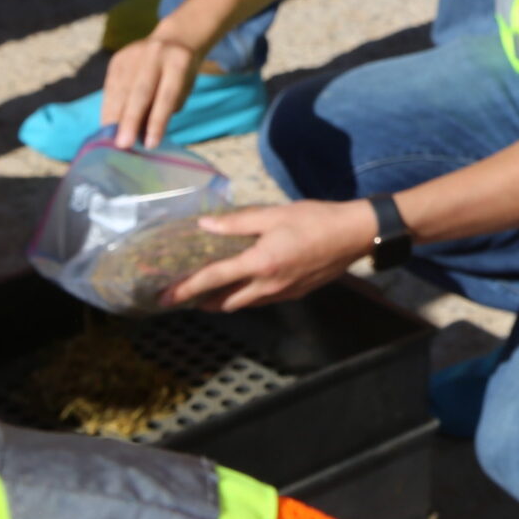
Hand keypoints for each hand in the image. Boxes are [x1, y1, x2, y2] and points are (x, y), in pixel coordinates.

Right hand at [100, 22, 212, 147]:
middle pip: (140, 92)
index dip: (158, 121)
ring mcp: (133, 54)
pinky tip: (108, 124)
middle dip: (130, 120)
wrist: (176, 38)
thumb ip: (166, 107)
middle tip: (123, 145)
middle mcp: (155, 55)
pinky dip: (109, 108)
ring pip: (120, 90)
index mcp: (179, 62)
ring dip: (114, 117)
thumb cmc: (182, 72)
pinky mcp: (117, 58)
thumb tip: (142, 134)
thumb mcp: (184, 87)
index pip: (167, 95)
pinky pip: (110, 88)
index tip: (150, 144)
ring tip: (112, 140)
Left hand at [167, 199, 375, 309]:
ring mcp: (282, 293)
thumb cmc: (315, 219)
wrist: (354, 235)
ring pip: (244, 304)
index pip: (214, 279)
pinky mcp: (294, 294)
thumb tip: (205, 226)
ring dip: (224, 301)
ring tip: (208, 293)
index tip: (164, 297)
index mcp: (260, 263)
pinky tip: (245, 284)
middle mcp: (268, 286)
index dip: (186, 288)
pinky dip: (245, 296)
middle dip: (202, 302)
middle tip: (185, 296)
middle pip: (226, 302)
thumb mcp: (273, 214)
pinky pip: (261, 300)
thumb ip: (237, 222)